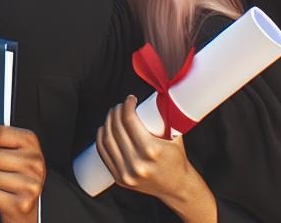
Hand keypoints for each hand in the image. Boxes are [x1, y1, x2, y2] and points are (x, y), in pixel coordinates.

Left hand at [96, 97, 215, 221]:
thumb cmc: (177, 159)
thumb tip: (161, 91)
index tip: (130, 99)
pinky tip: (104, 128)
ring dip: (107, 122)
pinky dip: (101, 138)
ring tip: (113, 114)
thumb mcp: (175, 136)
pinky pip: (103, 154)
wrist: (179, 188)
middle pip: (117, 128)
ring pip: (107, 139)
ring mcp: (127, 173)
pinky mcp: (120, 179)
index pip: (129, 120)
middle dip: (117, 111)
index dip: (127, 105)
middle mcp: (137, 163)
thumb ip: (167, 115)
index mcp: (151, 150)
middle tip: (121, 106)